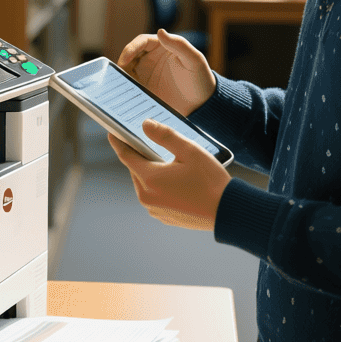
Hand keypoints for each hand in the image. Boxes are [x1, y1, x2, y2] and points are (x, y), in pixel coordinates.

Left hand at [108, 118, 230, 231]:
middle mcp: (147, 197)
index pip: (126, 156)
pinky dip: (159, 186)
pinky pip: (154, 196)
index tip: (112, 133)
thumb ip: (165, 136)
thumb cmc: (210, 181)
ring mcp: (154, 209)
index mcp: (150, 179)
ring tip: (166, 162)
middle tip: (148, 143)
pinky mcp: (164, 217)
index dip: (118, 142)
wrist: (228, 212)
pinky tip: (175, 180)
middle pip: (136, 169)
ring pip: (144, 183)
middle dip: (140, 156)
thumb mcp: (190, 151)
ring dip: (151, 172)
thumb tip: (145, 124)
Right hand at [117, 29, 215, 116]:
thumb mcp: (194, 60)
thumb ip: (179, 45)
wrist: (203, 105)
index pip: (141, 42)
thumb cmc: (201, 79)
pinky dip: (124, 89)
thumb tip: (160, 31)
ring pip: (127, 72)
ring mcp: (147, 75)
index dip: (130, 49)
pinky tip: (122, 95)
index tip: (125, 60)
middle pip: (130, 57)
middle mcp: (151, 59)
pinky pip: (130, 87)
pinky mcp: (144, 90)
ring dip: (121, 76)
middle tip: (116, 75)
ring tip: (117, 86)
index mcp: (162, 47)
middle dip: (122, 63)